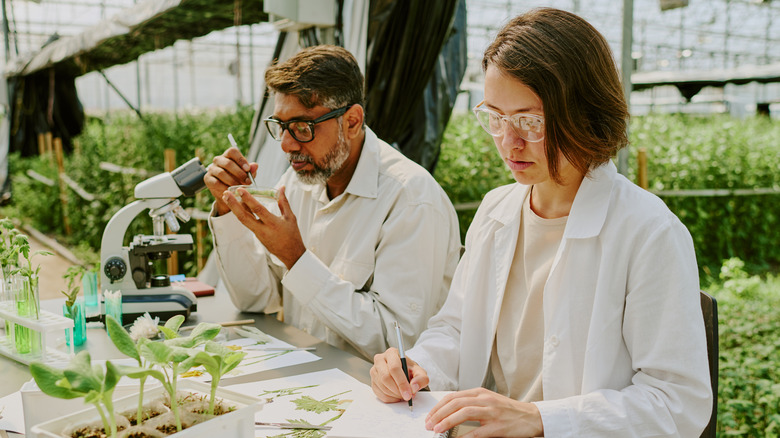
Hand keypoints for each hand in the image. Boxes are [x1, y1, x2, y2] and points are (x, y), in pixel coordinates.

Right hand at [204, 147, 258, 215]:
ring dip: (233, 181)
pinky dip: (225, 187)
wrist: (228, 193)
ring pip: (222, 173)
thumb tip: (255, 165)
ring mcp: (212, 169)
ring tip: (240, 187)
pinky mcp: (207, 179)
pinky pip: (216, 182)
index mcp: (228, 155)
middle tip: (247, 182)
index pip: (233, 151)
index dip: (241, 159)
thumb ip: (251, 170)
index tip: (248, 169)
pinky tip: (231, 191)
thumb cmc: (238, 180)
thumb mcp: (247, 175)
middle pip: (228, 163)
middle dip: (239, 173)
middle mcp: (218, 160)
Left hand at [221, 186, 305, 268]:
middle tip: (226, 194)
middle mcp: (263, 229)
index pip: (258, 209)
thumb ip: (283, 202)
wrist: (291, 254)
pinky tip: (238, 205)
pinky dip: (242, 213)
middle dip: (233, 205)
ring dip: (234, 208)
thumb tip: (281, 187)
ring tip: (227, 197)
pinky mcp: (256, 236)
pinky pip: (247, 223)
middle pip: (244, 216)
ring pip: (243, 220)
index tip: (240, 190)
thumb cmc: (292, 235)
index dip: (248, 199)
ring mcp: (258, 234)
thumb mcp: (290, 217)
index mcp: (273, 223)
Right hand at [370, 348, 428, 402]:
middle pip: (385, 377)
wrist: (403, 372)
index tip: (409, 394)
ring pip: (382, 386)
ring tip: (403, 394)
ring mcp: (374, 370)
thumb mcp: (419, 372)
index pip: (394, 368)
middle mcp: (380, 360)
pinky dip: (390, 398)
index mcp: (391, 353)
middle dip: (397, 390)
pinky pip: (379, 394)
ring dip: (394, 395)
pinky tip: (396, 396)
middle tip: (407, 396)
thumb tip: (413, 387)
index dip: (402, 383)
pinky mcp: (372, 381)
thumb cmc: (410, 370)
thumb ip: (421, 379)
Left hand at [425, 388, 542, 436]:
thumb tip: (449, 411)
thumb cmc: (508, 410)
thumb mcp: (488, 401)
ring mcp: (492, 412)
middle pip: (455, 403)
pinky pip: (478, 431)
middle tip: (429, 424)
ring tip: (436, 430)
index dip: (439, 406)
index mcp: (480, 393)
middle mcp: (485, 399)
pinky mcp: (498, 426)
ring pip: (464, 413)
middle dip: (438, 414)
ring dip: (447, 422)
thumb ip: (470, 403)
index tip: (430, 416)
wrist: (531, 417)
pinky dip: (465, 436)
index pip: (453, 396)